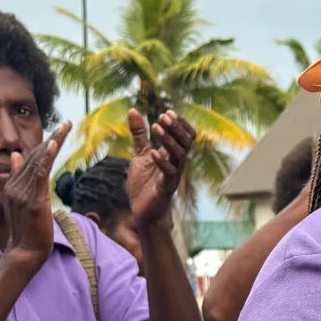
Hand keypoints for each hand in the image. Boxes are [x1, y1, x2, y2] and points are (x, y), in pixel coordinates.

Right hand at [0, 121, 70, 266]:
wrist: (24, 253)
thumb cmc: (27, 231)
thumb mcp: (21, 202)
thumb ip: (19, 179)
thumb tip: (16, 155)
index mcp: (13, 185)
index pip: (31, 159)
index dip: (46, 144)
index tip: (59, 131)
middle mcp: (15, 186)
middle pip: (36, 156)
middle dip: (54, 138)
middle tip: (68, 123)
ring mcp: (23, 193)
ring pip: (39, 162)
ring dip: (54, 142)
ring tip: (66, 127)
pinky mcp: (33, 200)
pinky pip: (39, 174)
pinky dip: (46, 158)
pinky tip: (53, 144)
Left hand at [126, 109, 189, 236]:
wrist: (143, 210)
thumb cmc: (145, 183)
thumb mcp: (140, 154)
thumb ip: (140, 134)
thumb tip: (133, 110)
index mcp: (173, 154)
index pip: (186, 135)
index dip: (180, 123)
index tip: (167, 112)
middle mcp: (177, 163)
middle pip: (186, 142)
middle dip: (175, 128)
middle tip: (162, 116)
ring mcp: (173, 175)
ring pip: (179, 155)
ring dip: (168, 140)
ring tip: (155, 127)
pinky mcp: (165, 187)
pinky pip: (169, 173)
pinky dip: (161, 162)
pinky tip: (152, 152)